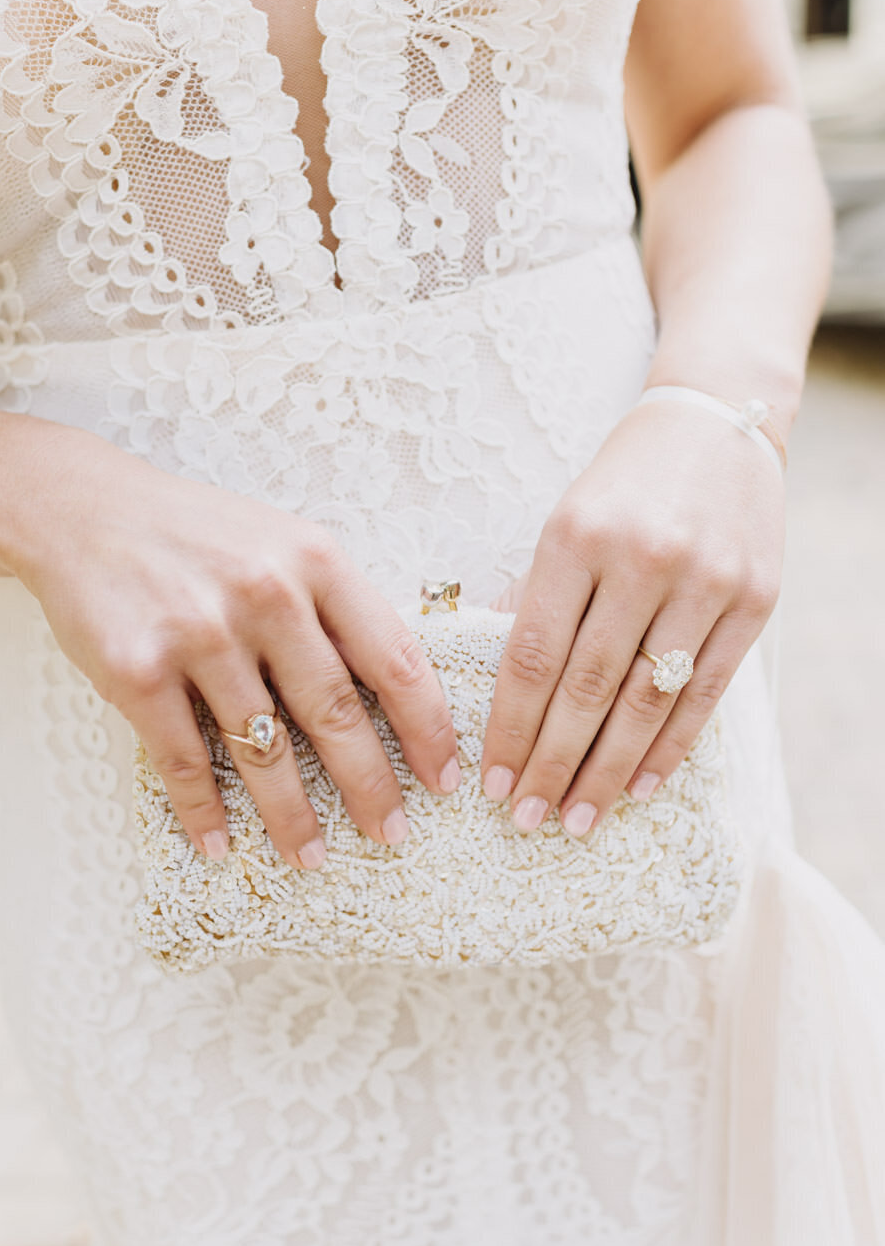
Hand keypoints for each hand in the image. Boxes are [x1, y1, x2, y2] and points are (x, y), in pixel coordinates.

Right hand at [11, 434, 459, 867]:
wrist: (83, 510)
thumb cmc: (199, 535)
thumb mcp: (282, 544)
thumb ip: (334, 607)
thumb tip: (397, 697)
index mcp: (316, 561)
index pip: (394, 658)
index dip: (426, 728)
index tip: (442, 779)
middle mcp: (266, 595)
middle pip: (336, 712)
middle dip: (369, 786)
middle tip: (389, 834)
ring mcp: (200, 633)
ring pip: (263, 749)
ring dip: (291, 815)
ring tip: (310, 856)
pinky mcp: (137, 669)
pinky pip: (184, 759)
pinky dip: (204, 810)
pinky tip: (220, 843)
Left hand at [482, 397, 784, 833]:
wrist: (715, 426)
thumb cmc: (621, 485)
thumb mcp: (563, 521)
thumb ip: (535, 600)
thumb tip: (499, 694)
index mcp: (576, 537)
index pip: (532, 655)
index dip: (510, 728)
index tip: (492, 782)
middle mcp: (641, 560)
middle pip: (587, 688)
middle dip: (551, 764)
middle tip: (525, 819)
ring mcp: (704, 581)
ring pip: (646, 701)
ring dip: (607, 772)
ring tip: (577, 819)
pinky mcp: (754, 600)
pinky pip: (705, 692)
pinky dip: (671, 748)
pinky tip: (641, 788)